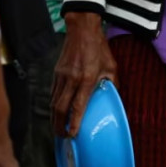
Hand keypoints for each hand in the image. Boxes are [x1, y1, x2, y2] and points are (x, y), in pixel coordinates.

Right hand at [51, 13, 116, 136]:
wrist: (82, 29)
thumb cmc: (98, 47)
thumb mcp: (111, 66)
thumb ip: (111, 83)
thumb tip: (112, 96)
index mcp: (86, 78)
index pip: (78, 106)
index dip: (74, 122)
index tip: (72, 134)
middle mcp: (72, 79)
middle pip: (60, 108)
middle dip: (59, 126)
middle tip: (63, 137)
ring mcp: (61, 76)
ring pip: (53, 102)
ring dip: (54, 118)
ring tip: (58, 128)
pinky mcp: (56, 73)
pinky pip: (52, 93)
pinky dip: (53, 105)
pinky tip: (56, 112)